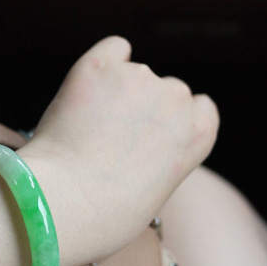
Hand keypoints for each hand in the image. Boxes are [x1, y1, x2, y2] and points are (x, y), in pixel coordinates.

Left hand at [18, 36, 218, 263]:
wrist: (66, 204)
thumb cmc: (106, 215)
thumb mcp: (155, 195)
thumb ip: (160, 160)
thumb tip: (138, 147)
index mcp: (199, 132)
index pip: (200, 109)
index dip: (174, 121)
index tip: (154, 136)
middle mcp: (176, 97)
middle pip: (167, 91)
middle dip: (145, 108)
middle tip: (112, 139)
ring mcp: (137, 78)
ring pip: (133, 74)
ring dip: (117, 92)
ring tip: (87, 131)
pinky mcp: (97, 66)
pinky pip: (112, 50)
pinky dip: (102, 65)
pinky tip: (86, 87)